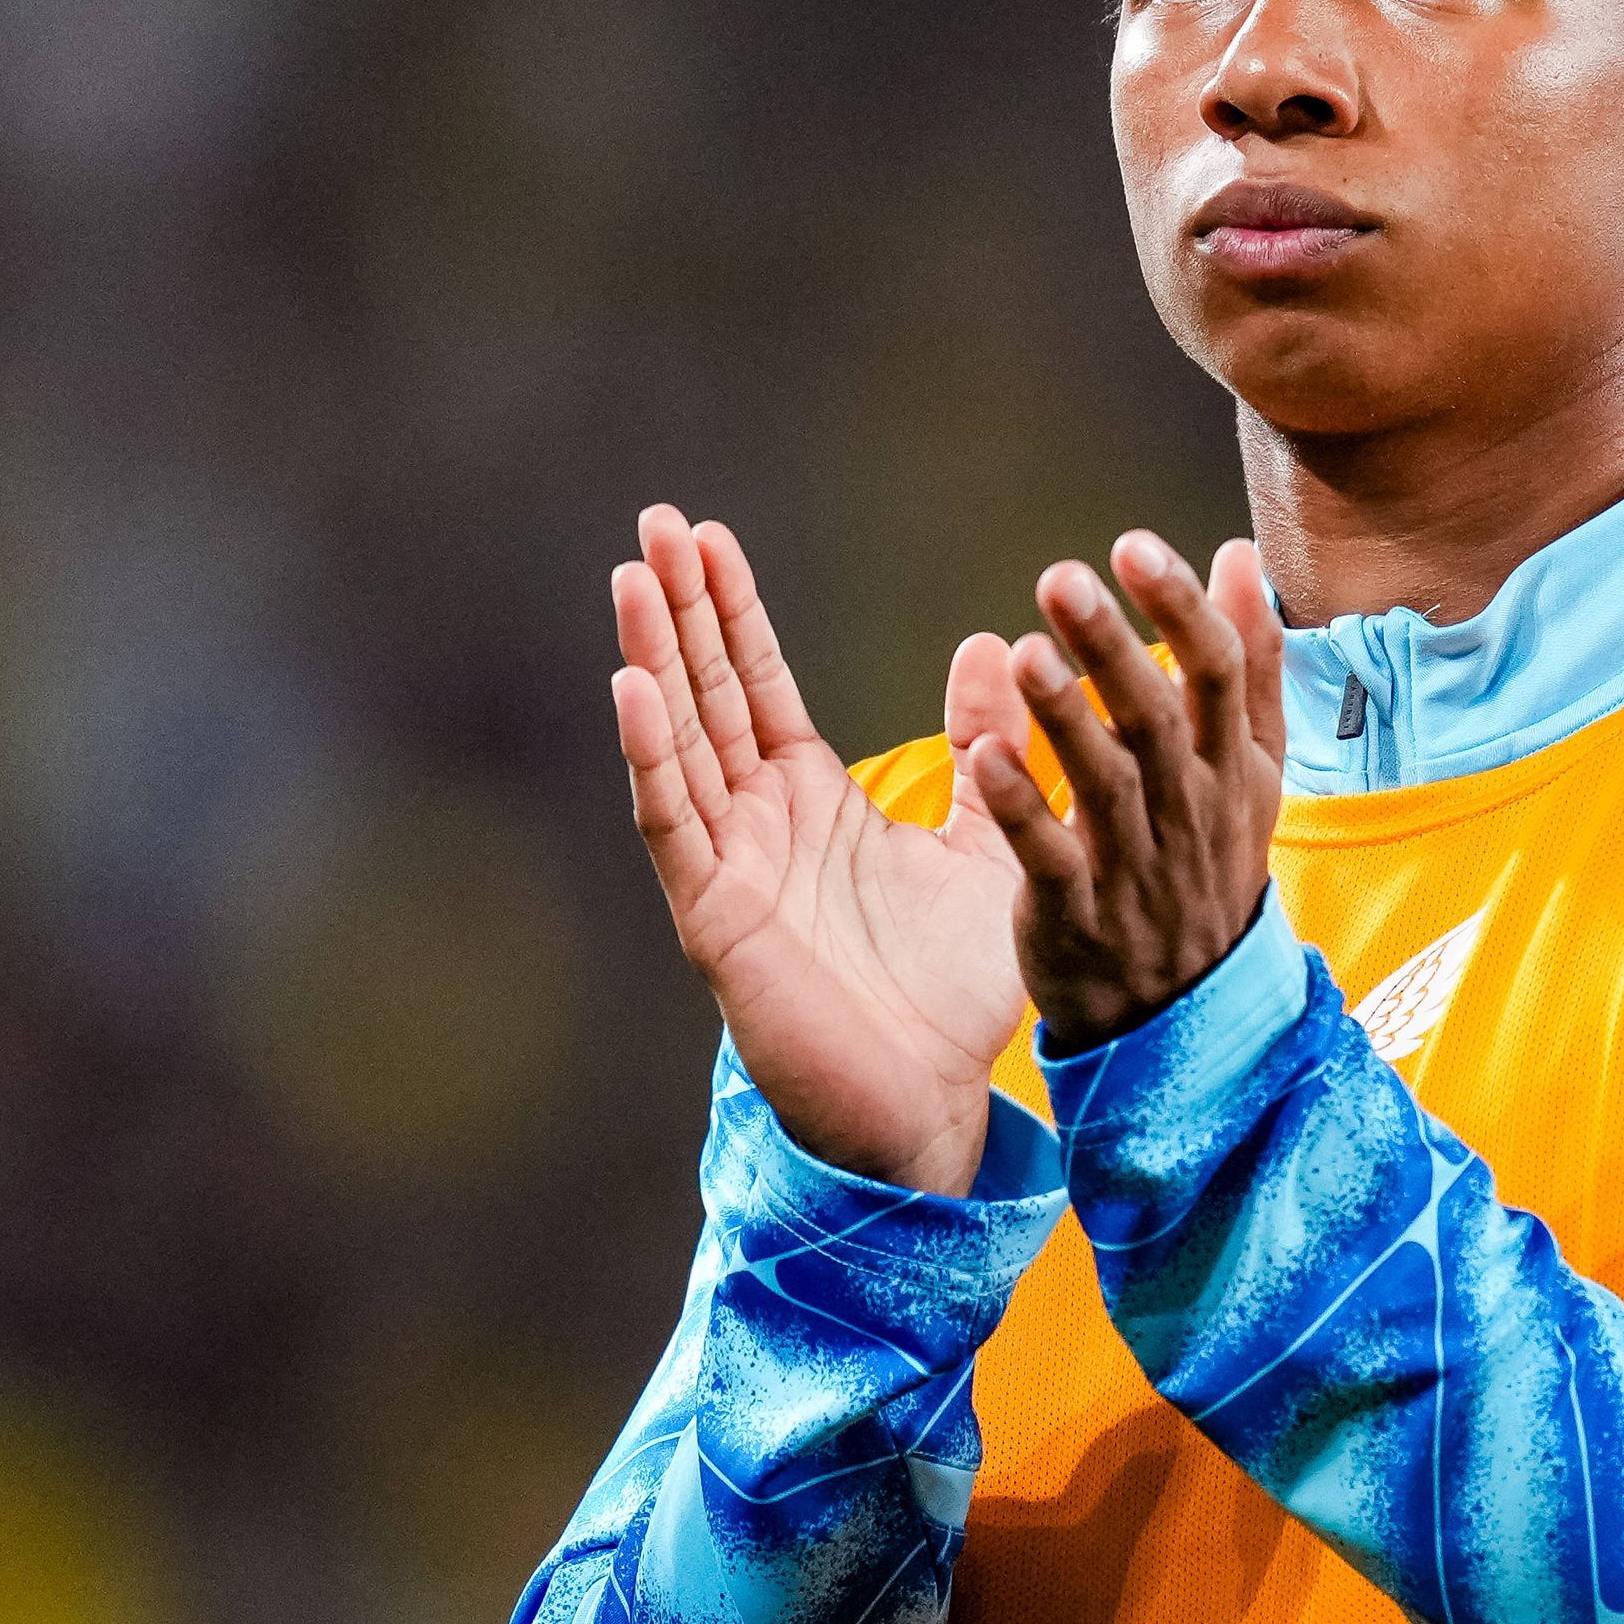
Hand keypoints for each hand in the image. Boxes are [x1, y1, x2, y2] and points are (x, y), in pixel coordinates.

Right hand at [610, 507, 1027, 1193]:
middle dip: (678, 608)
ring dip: (652, 658)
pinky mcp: (713, 914)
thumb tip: (994, 644)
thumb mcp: (985, 842)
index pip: (757, 683)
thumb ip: (985, 750)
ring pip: (678, 741)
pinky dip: (651, 755)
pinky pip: (673, 822)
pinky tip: (631, 687)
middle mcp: (755, 822)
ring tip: (629, 576)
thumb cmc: (950, 992)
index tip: (704, 534)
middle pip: (707, 693)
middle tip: (651, 520)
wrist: (932, 1103)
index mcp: (809, 800)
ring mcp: (726, 865)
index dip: (730, 610)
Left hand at [952, 530, 1289, 1048]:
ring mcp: (1137, 866)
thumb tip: (1237, 557)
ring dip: (1066, 717)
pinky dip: (1025, 808)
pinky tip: (989, 755)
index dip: (1179, 607)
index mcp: (1233, 768)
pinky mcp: (1079, 915)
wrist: (1185, 1015)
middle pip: (1157, 716)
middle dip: (1113, 644)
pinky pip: (1052, 859)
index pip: (1217, 674)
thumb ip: (1248, 666)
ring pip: (1107, 783)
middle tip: (1064, 578)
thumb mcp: (1251, 770)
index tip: (1134, 548)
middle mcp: (1191, 810)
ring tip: (1027, 653)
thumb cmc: (1206, 870)